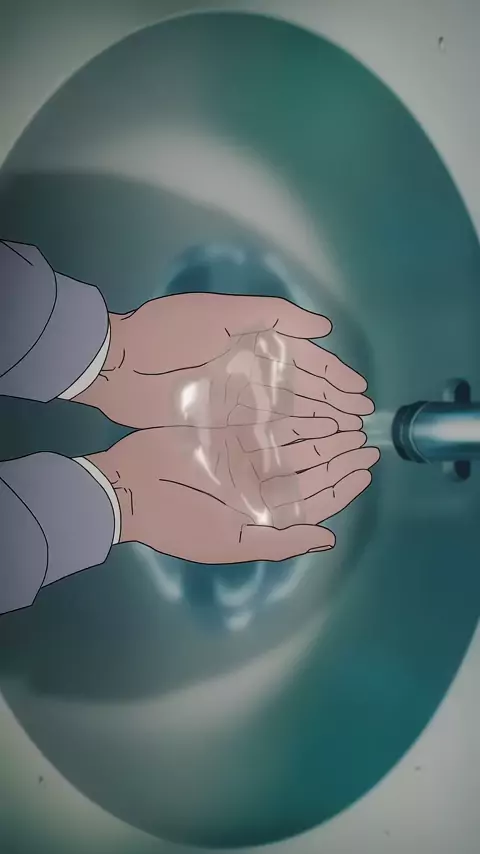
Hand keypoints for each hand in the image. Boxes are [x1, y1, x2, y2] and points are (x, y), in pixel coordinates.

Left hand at [75, 294, 372, 429]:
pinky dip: (286, 442)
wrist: (117, 365)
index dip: (334, 376)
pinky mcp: (220, 425)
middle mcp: (252, 372)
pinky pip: (262, 433)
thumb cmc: (169, 334)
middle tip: (361, 424)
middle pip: (302, 391)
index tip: (360, 393)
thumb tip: (325, 329)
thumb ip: (273, 316)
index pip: (306, 360)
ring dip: (317, 425)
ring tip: (345, 439)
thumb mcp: (222, 313)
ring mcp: (237, 401)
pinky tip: (307, 453)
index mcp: (255, 342)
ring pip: (287, 414)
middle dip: (334, 405)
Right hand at [89, 421, 379, 563]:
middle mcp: (262, 485)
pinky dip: (296, 418)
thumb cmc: (179, 521)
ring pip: (297, 444)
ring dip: (324, 433)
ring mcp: (247, 457)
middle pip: (311, 468)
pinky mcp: (231, 433)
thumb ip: (281, 540)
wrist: (129, 489)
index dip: (343, 484)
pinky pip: (272, 424)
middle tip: (367, 438)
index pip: (315, 500)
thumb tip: (329, 540)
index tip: (367, 467)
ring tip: (352, 420)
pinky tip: (318, 409)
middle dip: (340, 453)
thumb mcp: (230, 541)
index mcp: (265, 513)